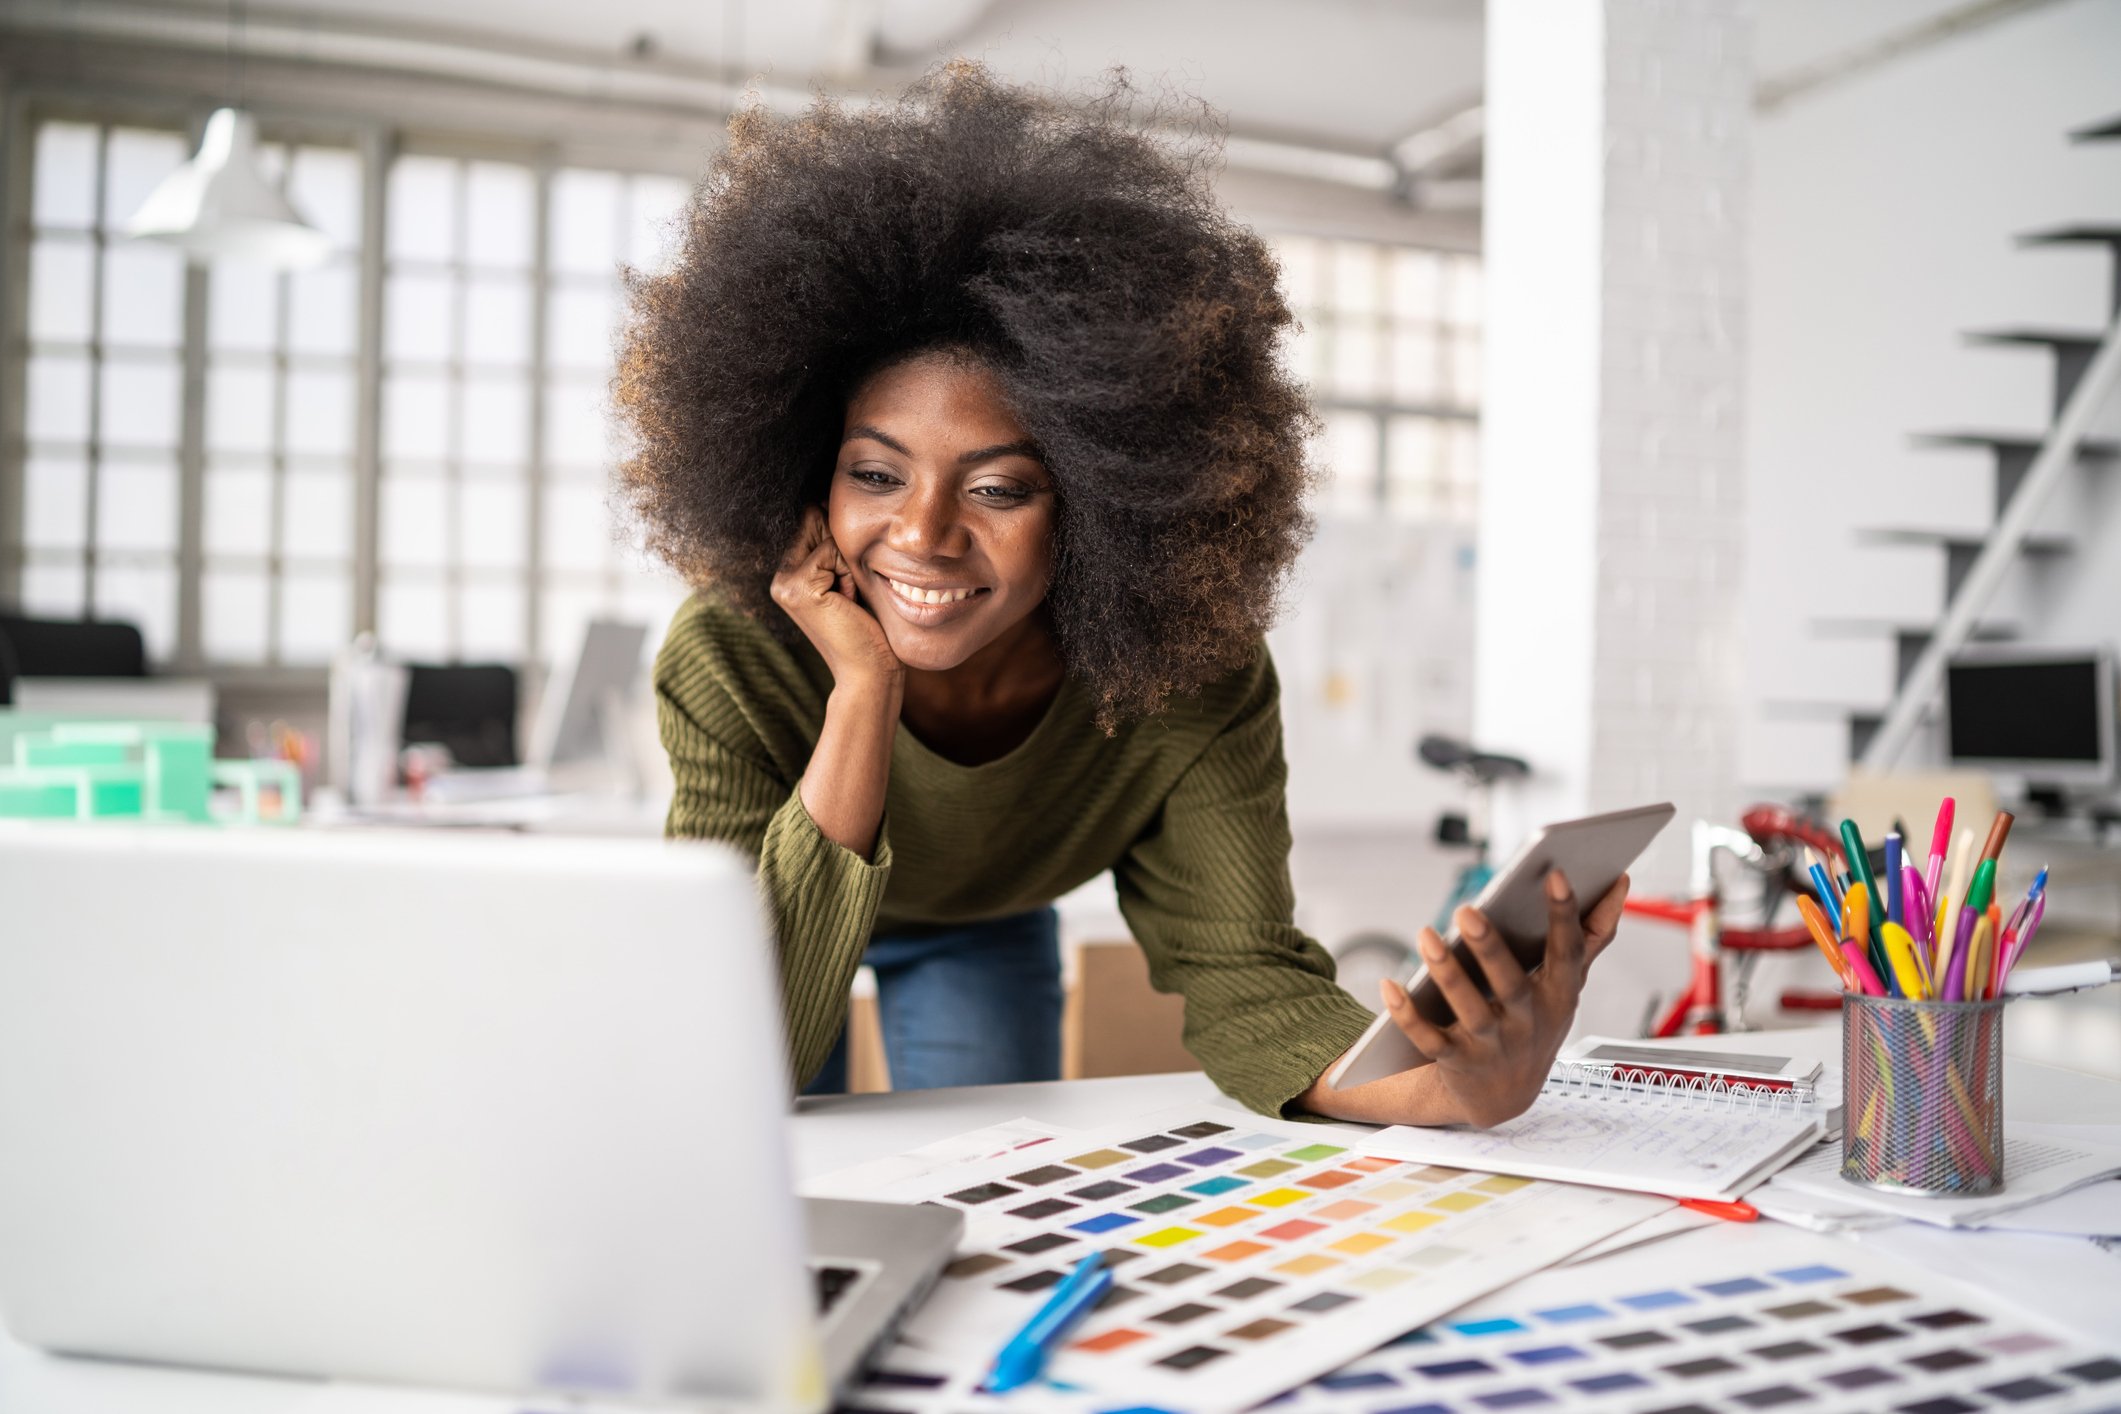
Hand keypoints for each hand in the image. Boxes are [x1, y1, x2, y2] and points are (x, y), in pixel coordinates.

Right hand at [770, 507, 900, 689]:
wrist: (869, 671)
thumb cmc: (868, 627)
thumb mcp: (849, 579)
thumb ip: (833, 545)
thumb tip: (822, 502)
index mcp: (788, 576)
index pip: (813, 524)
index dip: (841, 544)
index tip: (846, 587)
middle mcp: (779, 579)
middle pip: (818, 525)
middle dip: (844, 553)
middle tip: (848, 596)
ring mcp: (783, 584)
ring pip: (828, 538)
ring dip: (848, 566)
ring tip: (848, 601)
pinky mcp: (797, 587)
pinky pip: (832, 552)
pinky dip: (848, 575)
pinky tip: (847, 603)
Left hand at [1375, 871, 1629, 1127]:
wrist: (1504, 1097)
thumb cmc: (1536, 1022)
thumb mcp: (1569, 985)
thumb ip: (1593, 934)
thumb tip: (1621, 881)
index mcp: (1558, 996)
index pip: (1567, 952)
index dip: (1564, 915)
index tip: (1555, 873)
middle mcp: (1527, 1022)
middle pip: (1510, 983)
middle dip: (1490, 948)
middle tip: (1466, 909)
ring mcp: (1491, 1045)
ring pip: (1468, 1011)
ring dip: (1447, 974)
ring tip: (1426, 935)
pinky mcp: (1454, 1061)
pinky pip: (1428, 1039)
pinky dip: (1406, 1014)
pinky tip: (1388, 984)